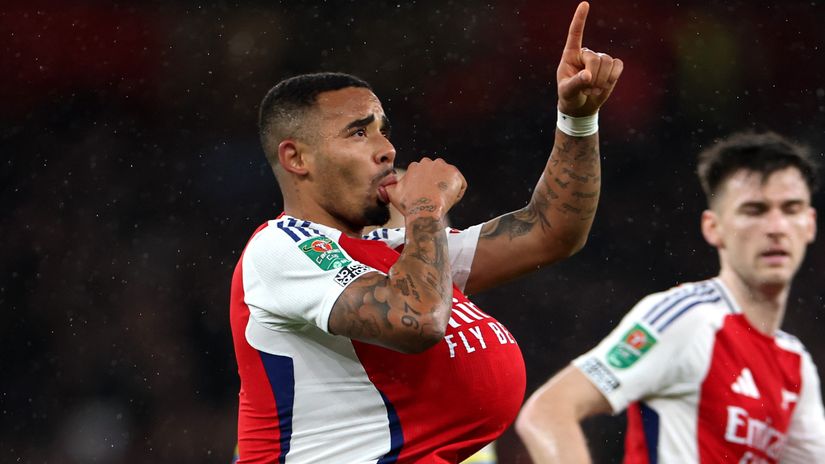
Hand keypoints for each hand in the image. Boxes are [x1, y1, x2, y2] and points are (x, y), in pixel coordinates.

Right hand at [385, 158, 466, 218]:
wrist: (424, 211)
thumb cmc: (409, 205)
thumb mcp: (392, 195)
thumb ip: (386, 187)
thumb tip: (381, 186)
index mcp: (416, 166)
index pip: (425, 175)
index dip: (426, 188)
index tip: (425, 197)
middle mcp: (429, 162)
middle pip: (438, 174)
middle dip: (437, 185)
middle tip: (434, 199)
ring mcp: (443, 167)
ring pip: (448, 179)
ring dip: (447, 188)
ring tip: (441, 201)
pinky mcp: (455, 174)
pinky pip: (460, 184)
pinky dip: (457, 193)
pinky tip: (449, 201)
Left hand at [557, 2, 623, 116]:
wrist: (581, 105)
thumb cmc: (569, 96)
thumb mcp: (567, 91)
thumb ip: (576, 83)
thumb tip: (588, 75)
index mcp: (571, 54)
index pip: (575, 33)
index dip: (580, 19)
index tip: (585, 4)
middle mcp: (586, 53)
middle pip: (596, 58)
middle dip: (593, 77)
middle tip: (587, 89)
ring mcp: (600, 59)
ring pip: (608, 62)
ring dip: (601, 81)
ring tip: (592, 90)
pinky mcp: (612, 66)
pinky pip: (618, 66)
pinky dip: (612, 77)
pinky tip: (604, 86)